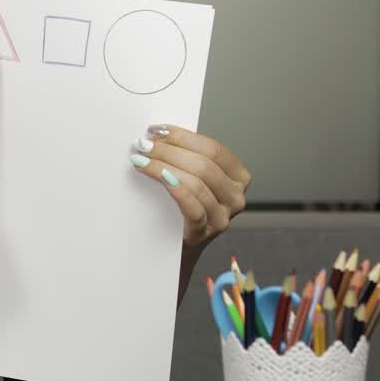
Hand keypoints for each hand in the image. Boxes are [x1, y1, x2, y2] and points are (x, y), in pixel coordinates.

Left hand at [129, 124, 251, 246]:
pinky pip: (192, 206)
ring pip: (197, 182)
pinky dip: (175, 187)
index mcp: (238, 177)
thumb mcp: (192, 179)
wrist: (175, 249)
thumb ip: (186, 158)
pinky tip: (158, 176)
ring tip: (141, 159)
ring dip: (164, 166)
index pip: (214, 149)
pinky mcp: (204, 233)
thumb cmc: (181, 208)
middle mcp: (236, 197)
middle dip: (170, 150)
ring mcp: (223, 217)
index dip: (184, 137)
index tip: (157, 130)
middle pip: (204, 164)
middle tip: (143, 145)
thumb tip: (159, 134)